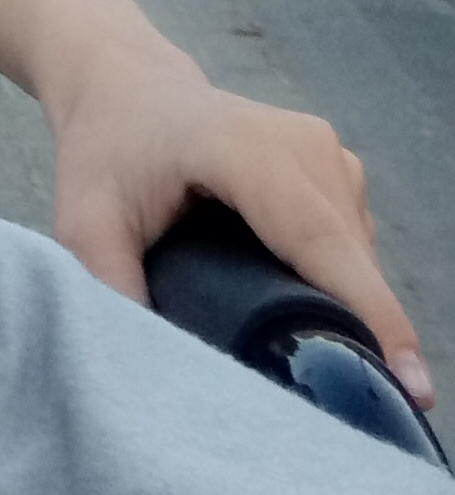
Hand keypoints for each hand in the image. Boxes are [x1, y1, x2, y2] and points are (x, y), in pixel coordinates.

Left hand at [48, 38, 430, 406]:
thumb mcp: (83, 221)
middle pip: (350, 260)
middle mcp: (302, 145)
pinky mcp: (336, 168)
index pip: (320, 241)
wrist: (123, 85)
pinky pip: (353, 246)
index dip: (369, 313)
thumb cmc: (105, 151)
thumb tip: (147, 363)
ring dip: (348, 312)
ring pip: (357, 258)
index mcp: (244, 149)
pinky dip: (341, 286)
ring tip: (315, 364)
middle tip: (354, 409)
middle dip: (362, 336)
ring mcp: (326, 152)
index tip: (411, 385)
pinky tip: (307, 315)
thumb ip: (109, 286)